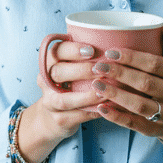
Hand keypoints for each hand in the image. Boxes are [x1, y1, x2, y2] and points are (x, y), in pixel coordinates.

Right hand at [16, 39, 107, 162]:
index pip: (56, 51)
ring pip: (64, 99)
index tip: (92, 50)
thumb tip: (117, 43)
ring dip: (86, 96)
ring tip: (105, 92)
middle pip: (58, 72)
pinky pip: (76, 116)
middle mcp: (45, 81)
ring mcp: (49, 101)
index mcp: (49, 63)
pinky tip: (106, 107)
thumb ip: (86, 57)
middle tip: (101, 69)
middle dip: (81, 70)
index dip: (72, 49)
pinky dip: (92, 111)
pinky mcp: (59, 119)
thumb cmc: (70, 85)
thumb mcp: (72, 68)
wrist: (53, 117)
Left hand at [90, 25, 162, 162]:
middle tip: (98, 67)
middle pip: (146, 83)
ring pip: (139, 105)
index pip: (156, 64)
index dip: (132, 57)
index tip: (110, 52)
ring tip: (95, 85)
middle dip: (119, 74)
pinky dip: (116, 117)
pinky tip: (100, 108)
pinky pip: (133, 124)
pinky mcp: (155, 130)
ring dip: (115, 95)